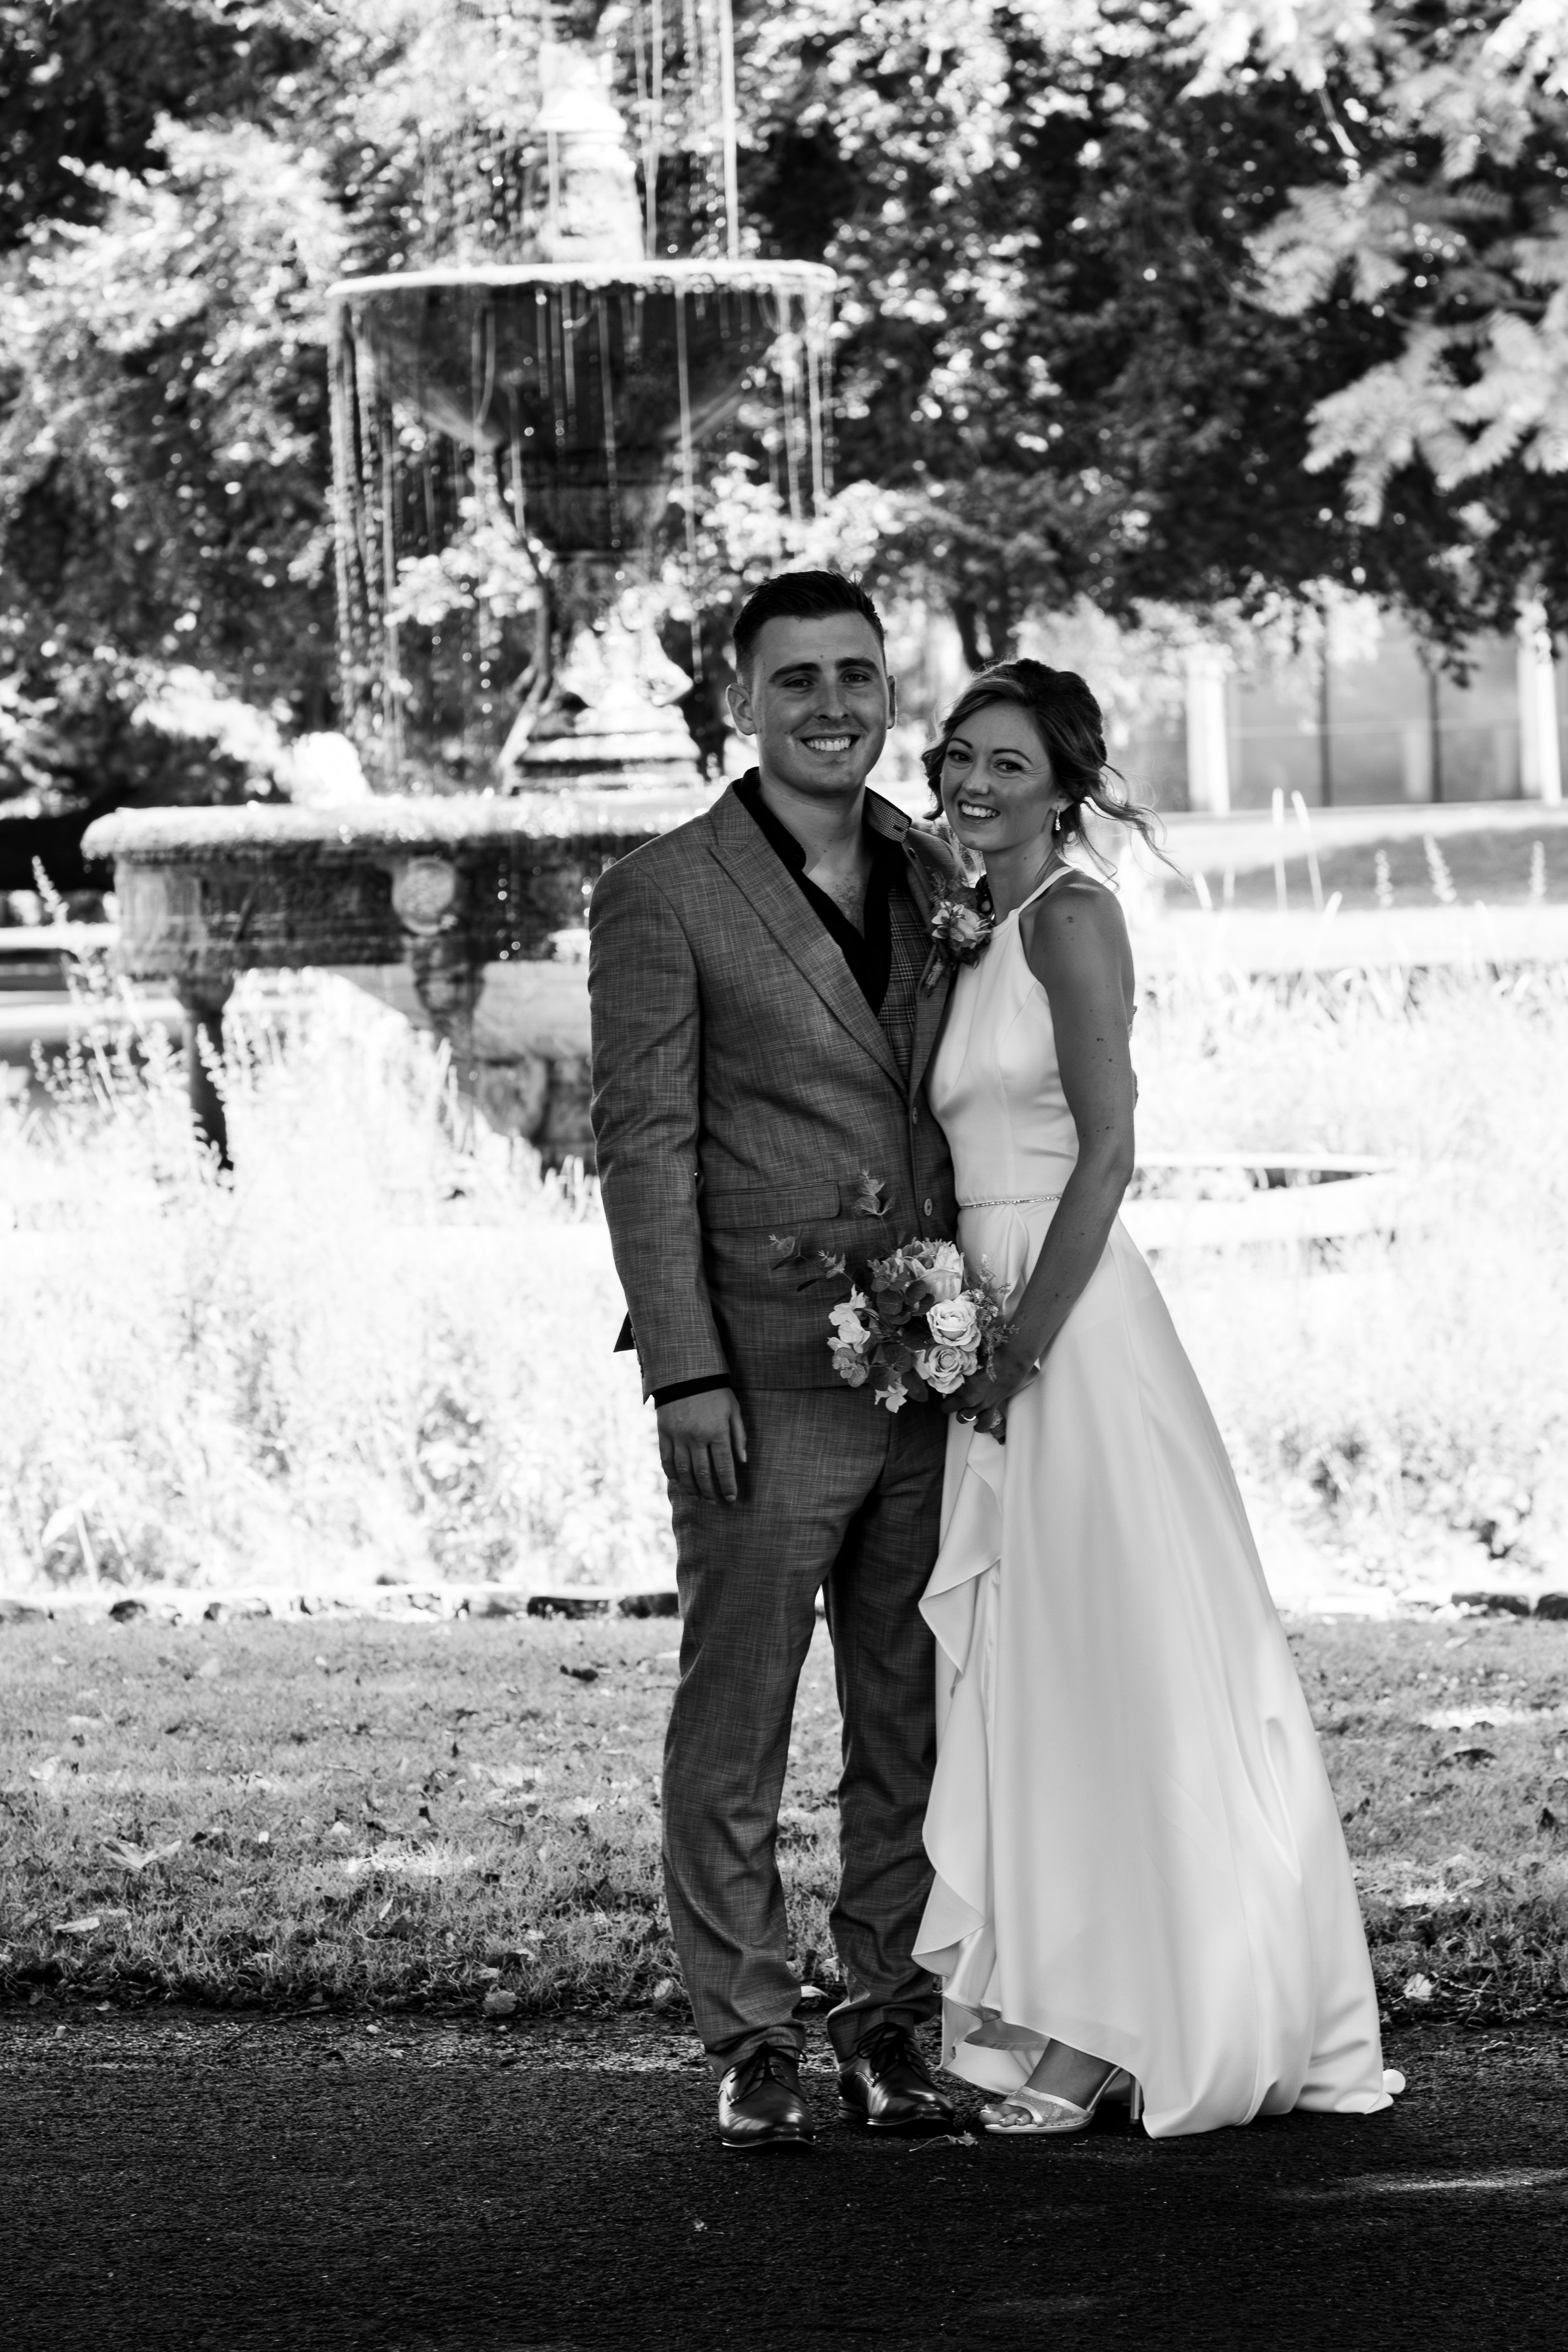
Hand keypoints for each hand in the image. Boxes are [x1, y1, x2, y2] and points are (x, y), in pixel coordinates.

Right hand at [657, 1387, 748, 1504]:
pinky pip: (666, 1459)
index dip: (728, 1486)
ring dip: (691, 1487)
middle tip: (714, 1502)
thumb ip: (740, 1437)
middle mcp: (697, 1437)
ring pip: (683, 1470)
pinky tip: (678, 1481)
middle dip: (710, 1491)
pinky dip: (672, 1473)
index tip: (731, 1498)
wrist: (685, 1373)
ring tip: (698, 1497)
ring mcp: (678, 1436)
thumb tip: (743, 1462)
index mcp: (717, 1432)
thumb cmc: (715, 1392)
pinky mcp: (664, 1432)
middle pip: (703, 1473)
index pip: (724, 1467)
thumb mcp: (734, 1410)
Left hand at [947, 1334, 1039, 1424]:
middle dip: (949, 1404)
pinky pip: (984, 1424)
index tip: (946, 1387)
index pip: (943, 1392)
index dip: (943, 1390)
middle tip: (953, 1398)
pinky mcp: (992, 1407)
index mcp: (960, 1383)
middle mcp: (968, 1397)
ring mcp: (980, 1405)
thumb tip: (954, 1365)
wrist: (1011, 1361)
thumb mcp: (970, 1360)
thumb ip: (960, 1367)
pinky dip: (979, 1427)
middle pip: (949, 1408)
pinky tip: (976, 1426)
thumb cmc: (991, 1356)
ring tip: (963, 1408)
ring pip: (963, 1418)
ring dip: (961, 1413)